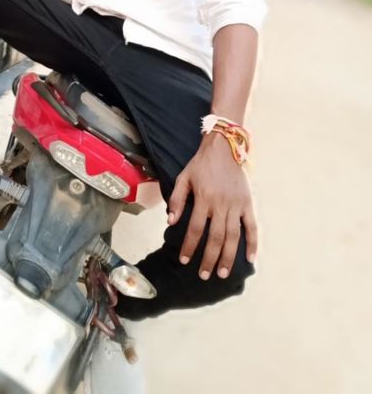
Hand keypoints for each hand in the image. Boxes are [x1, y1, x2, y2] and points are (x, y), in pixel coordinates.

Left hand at [167, 132, 256, 279]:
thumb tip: (171, 222)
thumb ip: (177, 199)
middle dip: (209, 259)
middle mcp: (221, 204)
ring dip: (229, 257)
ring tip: (224, 273)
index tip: (185, 261)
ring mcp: (236, 205)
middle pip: (216, 238)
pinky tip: (250, 258)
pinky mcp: (247, 203)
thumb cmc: (201, 164)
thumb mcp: (183, 178)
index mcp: (204, 198)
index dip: (190, 247)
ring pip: (234, 236)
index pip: (195, 229)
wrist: (224, 148)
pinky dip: (252, 243)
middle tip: (204, 275)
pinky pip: (252, 226)